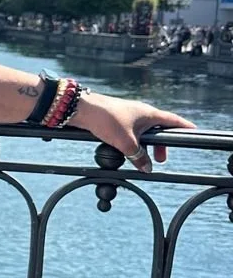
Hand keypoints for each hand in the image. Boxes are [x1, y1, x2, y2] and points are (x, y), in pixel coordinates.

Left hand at [73, 91, 196, 171]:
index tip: (194, 131)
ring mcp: (129, 115)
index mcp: (149, 113)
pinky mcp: (117, 120)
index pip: (172, 120)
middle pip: (158, 129)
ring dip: (145, 145)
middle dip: (161, 144)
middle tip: (160, 159)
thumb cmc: (106, 119)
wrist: (82, 109)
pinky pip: (131, 132)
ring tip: (143, 159)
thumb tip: (147, 168)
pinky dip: (134, 142)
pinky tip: (127, 151)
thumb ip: (138, 156)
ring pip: (143, 132)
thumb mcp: (125, 143)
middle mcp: (141, 112)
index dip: (184, 126)